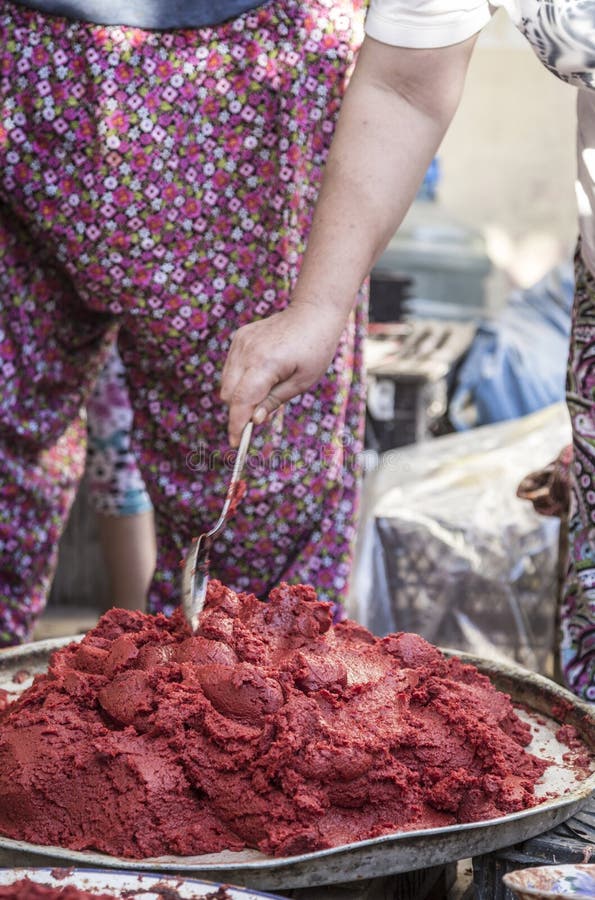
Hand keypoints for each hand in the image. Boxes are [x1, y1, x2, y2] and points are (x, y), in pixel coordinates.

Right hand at [220, 302, 347, 445]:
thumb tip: (254, 420)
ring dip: (239, 395)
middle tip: (257, 417)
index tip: (235, 443)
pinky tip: (261, 375)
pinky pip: (230, 368)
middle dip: (239, 410)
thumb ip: (274, 401)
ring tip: (265, 390)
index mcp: (265, 364)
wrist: (313, 313)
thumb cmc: (314, 348)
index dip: (236, 425)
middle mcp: (247, 351)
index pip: (241, 401)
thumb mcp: (301, 382)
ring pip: (226, 382)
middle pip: (228, 394)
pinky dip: (239, 379)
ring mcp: (240, 342)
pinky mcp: (239, 338)